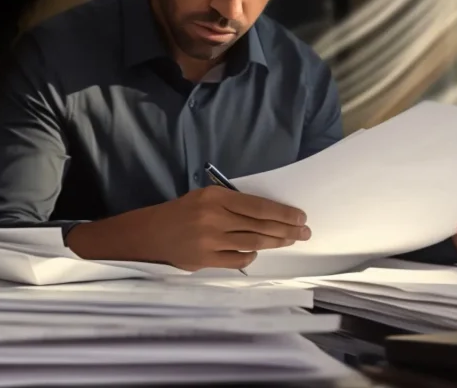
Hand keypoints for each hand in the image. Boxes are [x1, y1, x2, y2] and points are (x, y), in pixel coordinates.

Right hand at [66, 186, 309, 270]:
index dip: (283, 213)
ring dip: (276, 242)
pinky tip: (258, 250)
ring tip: (290, 241)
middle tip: (305, 232)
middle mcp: (214, 217)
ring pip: (253, 242)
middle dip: (287, 229)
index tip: (300, 217)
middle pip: (260, 225)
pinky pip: (238, 259)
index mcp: (215, 197)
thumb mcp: (205, 197)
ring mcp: (210, 240)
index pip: (258, 206)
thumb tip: (269, 213)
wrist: (152, 233)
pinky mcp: (206, 259)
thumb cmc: (182, 212)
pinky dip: (252, 255)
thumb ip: (232, 203)